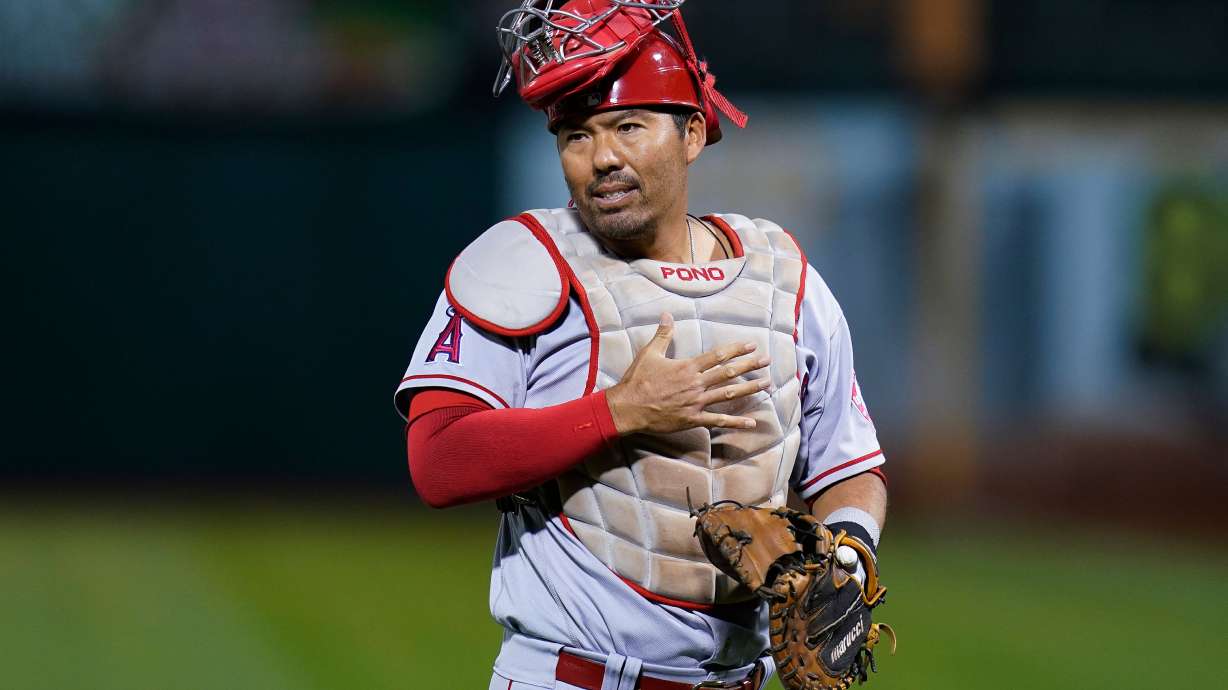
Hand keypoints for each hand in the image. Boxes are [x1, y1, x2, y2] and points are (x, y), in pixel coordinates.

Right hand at [604, 312, 771, 434]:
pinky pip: (718, 421)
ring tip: (767, 384)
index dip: (736, 350)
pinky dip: (735, 422)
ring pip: (728, 394)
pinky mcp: (692, 419)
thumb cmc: (637, 380)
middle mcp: (696, 384)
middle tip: (767, 361)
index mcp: (688, 367)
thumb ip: (663, 334)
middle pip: (728, 373)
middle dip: (750, 366)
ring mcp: (696, 402)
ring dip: (749, 388)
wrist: (628, 408)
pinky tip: (751, 423)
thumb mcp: (649, 353)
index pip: (717, 356)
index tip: (752, 346)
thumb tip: (667, 315)